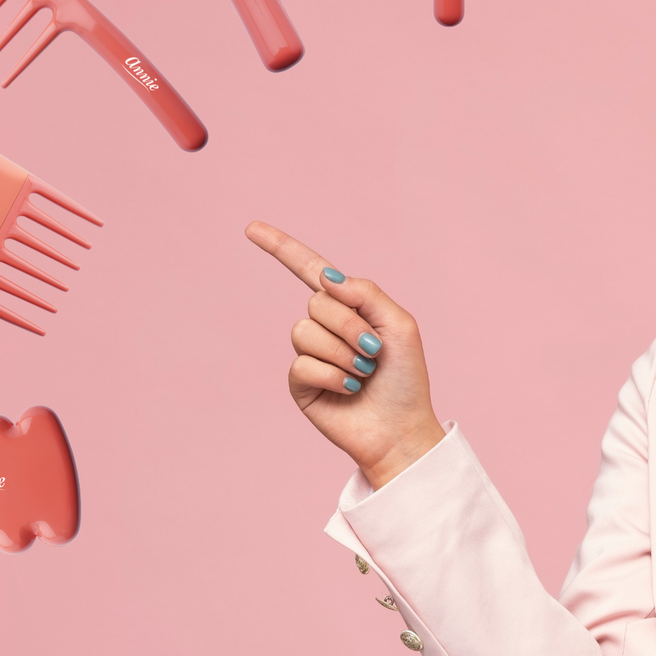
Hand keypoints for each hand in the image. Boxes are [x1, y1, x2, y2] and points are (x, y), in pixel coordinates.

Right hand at [245, 222, 445, 487]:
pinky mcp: (300, 384)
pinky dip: (332, 376)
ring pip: (305, 332)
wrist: (401, 428)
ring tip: (363, 373)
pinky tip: (349, 388)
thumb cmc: (405, 378)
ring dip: (343, 353)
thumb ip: (366, 293)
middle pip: (317, 302)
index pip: (309, 270)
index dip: (281, 248)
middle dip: (351, 326)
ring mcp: (309, 354)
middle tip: (375, 352)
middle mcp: (325, 326)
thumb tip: (326, 277)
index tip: (251, 228)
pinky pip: (302, 364)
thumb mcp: (399, 324)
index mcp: (348, 306)